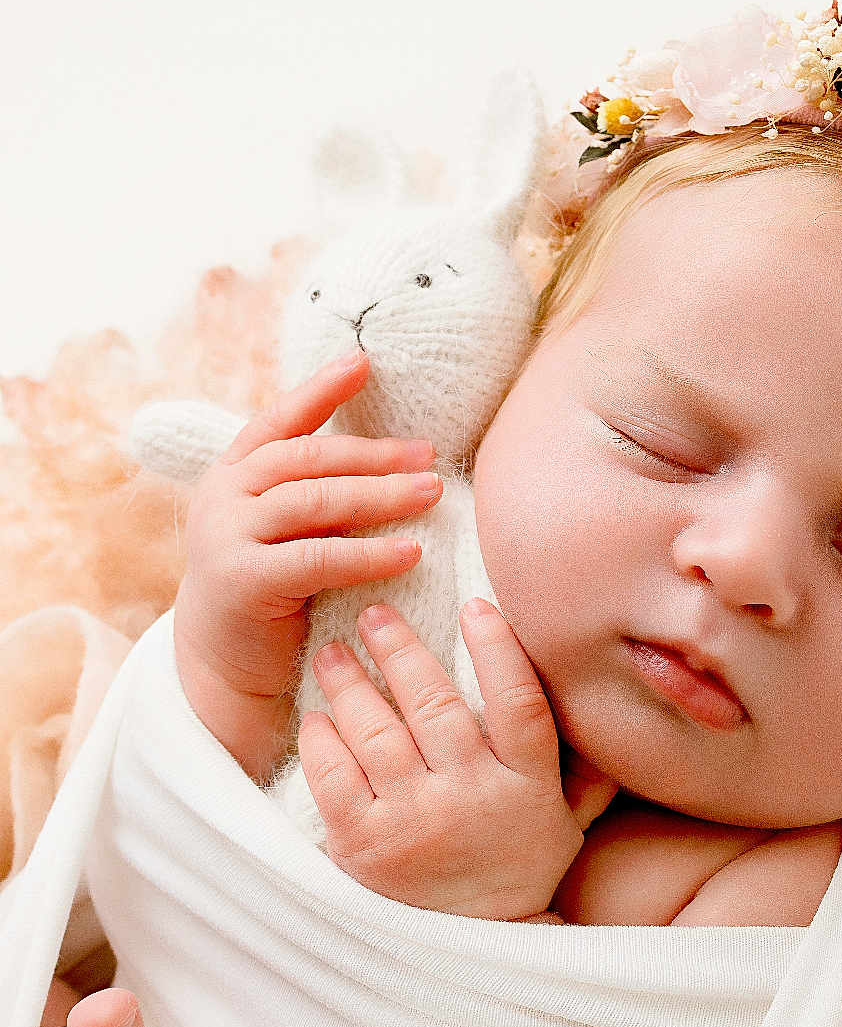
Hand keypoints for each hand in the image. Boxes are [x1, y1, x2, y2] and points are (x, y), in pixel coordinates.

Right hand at [172, 351, 441, 778]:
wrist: (225, 664)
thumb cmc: (274, 586)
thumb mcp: (287, 527)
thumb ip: (318, 489)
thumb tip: (403, 456)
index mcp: (234, 472)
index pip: (281, 420)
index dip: (321, 389)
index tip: (364, 362)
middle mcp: (224, 496)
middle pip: (310, 460)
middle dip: (375, 454)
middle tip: (430, 454)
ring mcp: (226, 536)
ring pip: (315, 501)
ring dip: (380, 495)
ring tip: (432, 493)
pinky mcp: (242, 582)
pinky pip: (318, 558)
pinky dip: (369, 554)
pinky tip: (411, 553)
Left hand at [298, 600, 615, 919]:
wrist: (472, 953)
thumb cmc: (519, 869)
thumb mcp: (566, 821)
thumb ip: (584, 766)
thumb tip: (611, 704)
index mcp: (526, 786)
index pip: (517, 701)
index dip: (497, 647)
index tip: (474, 605)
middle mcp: (470, 799)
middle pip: (434, 704)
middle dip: (400, 649)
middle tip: (375, 613)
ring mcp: (414, 823)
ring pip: (376, 732)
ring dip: (350, 683)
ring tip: (333, 654)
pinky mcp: (363, 848)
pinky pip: (335, 777)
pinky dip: (322, 740)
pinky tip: (317, 715)